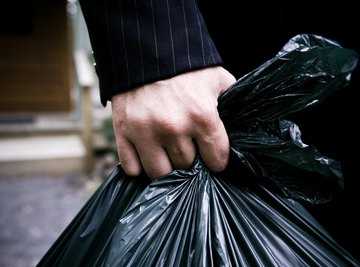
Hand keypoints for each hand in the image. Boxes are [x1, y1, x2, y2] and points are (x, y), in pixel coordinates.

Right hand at [111, 66, 235, 178]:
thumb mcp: (218, 80)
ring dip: (166, 166)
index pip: (216, 160)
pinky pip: (132, 167)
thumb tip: (240, 127)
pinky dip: (140, 166)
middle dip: (190, 159)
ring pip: (159, 173)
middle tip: (187, 146)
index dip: (217, 159)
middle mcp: (173, 127)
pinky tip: (147, 154)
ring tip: (168, 153)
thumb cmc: (186, 68)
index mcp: (201, 116)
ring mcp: (145, 132)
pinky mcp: (124, 132)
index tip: (212, 156)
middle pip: (186, 166)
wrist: (147, 50)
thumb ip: (232, 105)